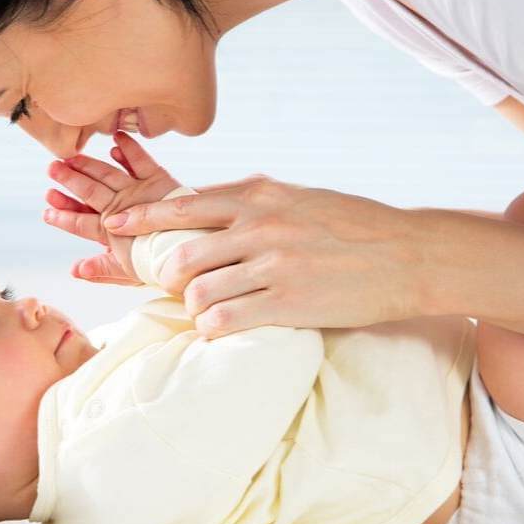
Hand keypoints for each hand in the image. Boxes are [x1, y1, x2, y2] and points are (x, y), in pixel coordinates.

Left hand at [44, 131, 181, 283]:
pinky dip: (131, 153)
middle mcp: (121, 208)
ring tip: (74, 157)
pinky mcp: (159, 180)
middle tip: (52, 169)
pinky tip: (116, 145)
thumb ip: (104, 270)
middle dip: (71, 181)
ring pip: (110, 175)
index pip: (82, 221)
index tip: (47, 209)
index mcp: (111, 230)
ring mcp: (138, 192)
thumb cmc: (163, 263)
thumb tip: (76, 270)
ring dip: (92, 165)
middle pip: (92, 192)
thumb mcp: (132, 273)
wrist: (197, 249)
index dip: (65, 213)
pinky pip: (142, 163)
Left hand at [99, 176, 425, 337]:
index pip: (182, 205)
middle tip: (171, 285)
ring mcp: (273, 267)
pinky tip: (222, 327)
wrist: (408, 254)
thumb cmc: (355, 223)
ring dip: (193, 306)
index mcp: (260, 196)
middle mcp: (260, 227)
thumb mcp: (300, 196)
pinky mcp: (288, 304)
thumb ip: (253, 200)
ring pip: (198, 292)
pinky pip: (225, 320)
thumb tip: (209, 204)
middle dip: (166, 275)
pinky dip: (213, 328)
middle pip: (181, 254)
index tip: (115, 227)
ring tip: (204, 309)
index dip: (142, 219)